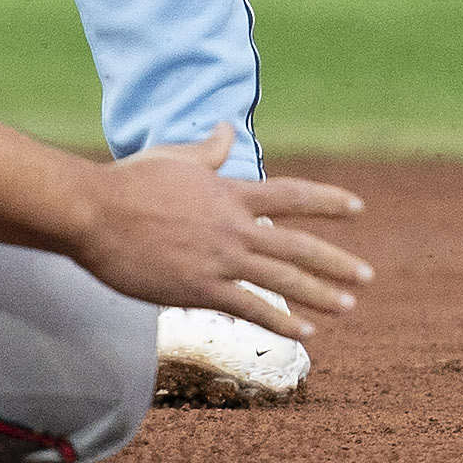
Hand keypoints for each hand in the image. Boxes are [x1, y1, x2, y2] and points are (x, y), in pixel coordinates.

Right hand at [65, 128, 372, 338]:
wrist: (95, 213)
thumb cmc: (130, 182)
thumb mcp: (175, 157)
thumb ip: (209, 151)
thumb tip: (227, 129)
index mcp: (230, 193)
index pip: (291, 196)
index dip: (328, 202)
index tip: (358, 208)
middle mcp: (234, 226)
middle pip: (298, 246)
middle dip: (336, 261)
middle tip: (367, 275)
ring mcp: (220, 259)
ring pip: (283, 279)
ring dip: (320, 294)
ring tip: (348, 306)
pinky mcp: (201, 289)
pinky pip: (252, 309)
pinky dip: (282, 321)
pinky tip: (306, 333)